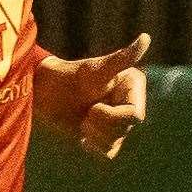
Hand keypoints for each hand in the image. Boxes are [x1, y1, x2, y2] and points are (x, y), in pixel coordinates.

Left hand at [33, 33, 150, 158]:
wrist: (46, 91)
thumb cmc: (70, 75)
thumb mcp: (96, 70)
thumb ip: (122, 58)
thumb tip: (146, 37)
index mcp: (133, 88)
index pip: (134, 116)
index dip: (112, 116)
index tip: (93, 107)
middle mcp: (129, 104)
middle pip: (124, 130)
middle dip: (100, 124)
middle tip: (85, 112)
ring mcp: (118, 121)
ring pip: (115, 143)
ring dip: (94, 135)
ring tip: (82, 120)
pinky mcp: (106, 136)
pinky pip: (108, 153)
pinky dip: (94, 146)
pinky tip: (82, 134)